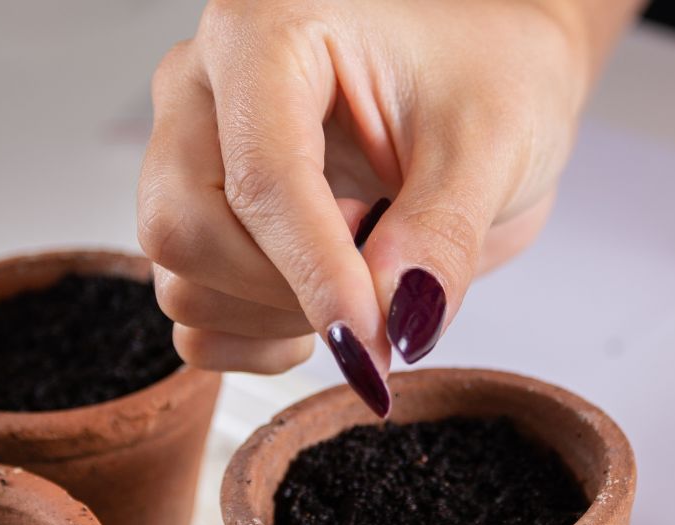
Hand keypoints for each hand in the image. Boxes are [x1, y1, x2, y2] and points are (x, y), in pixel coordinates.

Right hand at [138, 0, 633, 414]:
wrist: (489, 95)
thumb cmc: (487, 76)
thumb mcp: (492, 143)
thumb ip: (442, 235)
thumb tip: (390, 323)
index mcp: (265, 33)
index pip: (259, 175)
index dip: (316, 271)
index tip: (374, 333)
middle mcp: (204, 88)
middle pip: (185, 232)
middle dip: (291, 290)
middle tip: (385, 282)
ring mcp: (189, 159)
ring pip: (182, 285)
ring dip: (280, 319)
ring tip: (367, 276)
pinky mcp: (200, 224)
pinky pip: (194, 323)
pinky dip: (259, 341)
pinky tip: (325, 305)